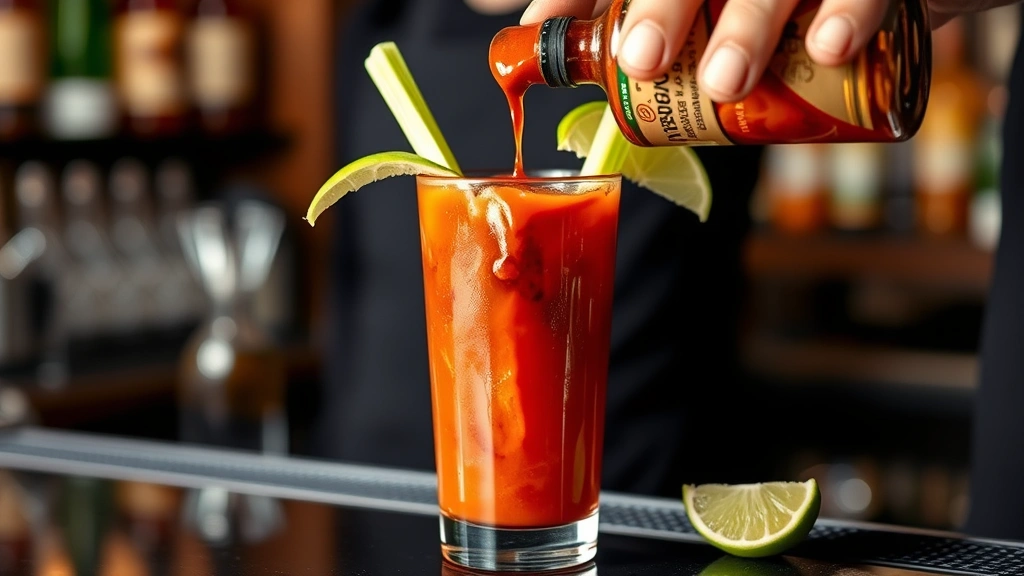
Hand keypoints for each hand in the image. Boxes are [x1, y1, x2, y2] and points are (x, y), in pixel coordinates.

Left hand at [518, 0, 1022, 102]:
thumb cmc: (793, 2)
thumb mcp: (712, 7)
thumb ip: (634, 14)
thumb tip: (527, 19)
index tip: (538, 27)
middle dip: (659, 5)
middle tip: (642, 61)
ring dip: (748, 23)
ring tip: (724, 81)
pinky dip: (852, 10)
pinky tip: (829, 49)